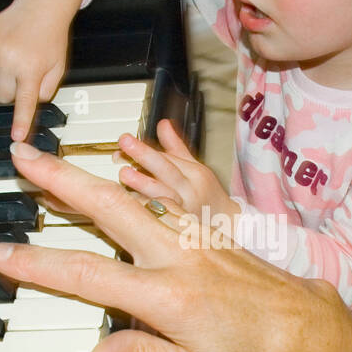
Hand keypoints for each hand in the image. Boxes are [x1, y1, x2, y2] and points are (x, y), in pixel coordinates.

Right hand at [0, 0, 83, 141]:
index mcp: (31, 69)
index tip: (16, 137)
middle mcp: (10, 61)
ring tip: (10, 62)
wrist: (40, 7)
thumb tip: (31, 103)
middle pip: (2, 96)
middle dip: (11, 92)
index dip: (20, 123)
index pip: (24, 103)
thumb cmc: (50, 36)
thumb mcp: (58, 67)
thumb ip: (46, 89)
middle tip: (21, 76)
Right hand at [0, 143, 351, 351]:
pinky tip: (132, 152)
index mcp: (170, 299)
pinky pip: (175, 192)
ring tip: (60, 155)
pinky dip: (149, 169)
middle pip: (109, 209)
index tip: (1, 254)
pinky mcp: (214, 233)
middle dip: (61, 180)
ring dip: (96, 171)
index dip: (39, 266)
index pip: (89, 278)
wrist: (318, 335)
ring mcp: (200, 239)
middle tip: (22, 156)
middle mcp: (182, 258)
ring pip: (139, 193)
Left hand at [116, 118, 240, 224]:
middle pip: (167, 170)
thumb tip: (162, 124)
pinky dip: (146, 209)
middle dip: (146, 156)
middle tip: (125, 143)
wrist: (226, 225)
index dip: (145, 148)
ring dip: (143, 184)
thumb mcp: (195, 168)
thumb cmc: (207, 196)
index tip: (125, 141)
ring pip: (164, 194)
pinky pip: (161, 217)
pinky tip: (129, 204)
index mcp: (194, 173)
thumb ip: (176, 147)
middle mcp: (189, 189)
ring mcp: (183, 209)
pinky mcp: (177, 227)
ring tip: (125, 174)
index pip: (168, 156)